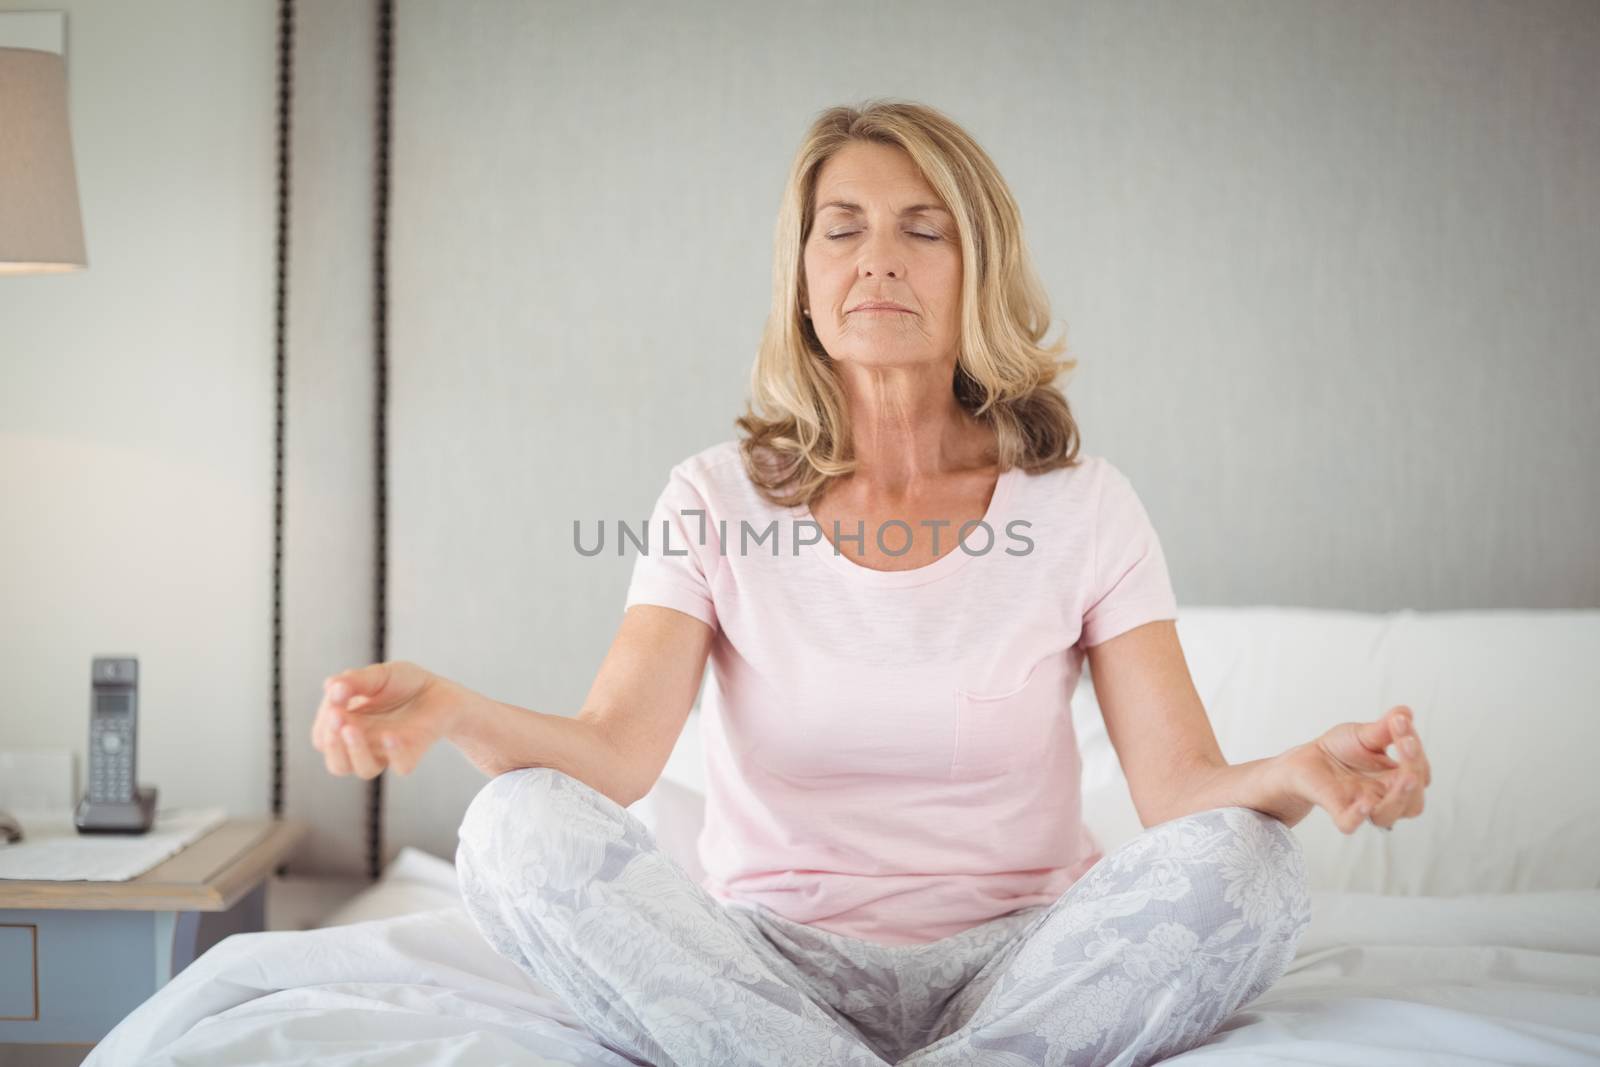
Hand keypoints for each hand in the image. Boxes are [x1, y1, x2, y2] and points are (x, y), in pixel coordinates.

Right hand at [310, 660, 459, 778]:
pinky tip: (390, 734)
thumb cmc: (403, 683)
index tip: (334, 696)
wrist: (440, 690)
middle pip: (337, 764)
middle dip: (333, 744)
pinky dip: (394, 752)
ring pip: (364, 770)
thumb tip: (330, 687)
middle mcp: (364, 744)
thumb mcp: (377, 675)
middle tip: (336, 717)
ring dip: (354, 752)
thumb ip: (354, 681)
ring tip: (351, 729)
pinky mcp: (411, 754)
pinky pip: (401, 766)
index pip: (324, 737)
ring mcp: (386, 752)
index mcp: (347, 727)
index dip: (324, 723)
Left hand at [1267, 705, 1431, 833]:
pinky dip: (1358, 816)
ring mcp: (1360, 804)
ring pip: (1388, 816)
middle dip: (1415, 776)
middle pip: (1413, 802)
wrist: (1306, 758)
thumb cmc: (1341, 749)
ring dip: (1399, 797)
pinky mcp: (1336, 809)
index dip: (1415, 749)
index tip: (1400, 722)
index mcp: (1396, 779)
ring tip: (1405, 777)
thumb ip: (1386, 727)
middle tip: (1407, 746)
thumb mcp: (1364, 734)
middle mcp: (1383, 796)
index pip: (1418, 772)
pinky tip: (1365, 803)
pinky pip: (1349, 822)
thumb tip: (1404, 712)